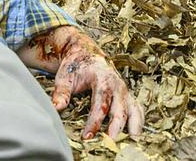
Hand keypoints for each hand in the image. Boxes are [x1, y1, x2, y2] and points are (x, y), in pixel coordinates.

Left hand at [17, 25, 143, 140]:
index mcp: (102, 78)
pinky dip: (138, 121)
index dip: (94, 121)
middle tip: (108, 143)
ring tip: (131, 141)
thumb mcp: (65, 76)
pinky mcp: (127, 95)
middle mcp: (117, 84)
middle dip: (115, 127)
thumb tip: (56, 108)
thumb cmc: (76, 65)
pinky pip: (137, 108)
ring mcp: (124, 90)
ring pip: (134, 109)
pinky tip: (135, 134)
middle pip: (120, 109)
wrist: (85, 52)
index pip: (100, 103)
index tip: (87, 136)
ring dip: (133, 125)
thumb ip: (61, 92)